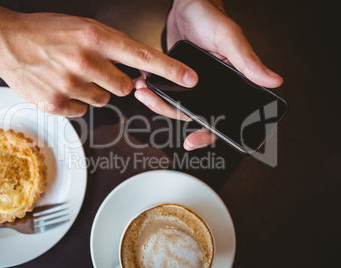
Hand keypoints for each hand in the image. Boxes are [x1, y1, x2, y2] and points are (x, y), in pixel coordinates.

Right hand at [0, 13, 198, 116]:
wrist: (7, 42)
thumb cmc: (46, 32)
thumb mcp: (82, 27)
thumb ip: (111, 47)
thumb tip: (137, 67)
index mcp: (94, 37)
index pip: (142, 55)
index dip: (169, 69)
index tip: (188, 78)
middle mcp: (85, 61)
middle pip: (124, 87)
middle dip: (116, 82)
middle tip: (95, 70)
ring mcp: (70, 84)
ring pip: (103, 100)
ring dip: (94, 91)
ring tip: (72, 75)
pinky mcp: (57, 103)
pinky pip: (83, 109)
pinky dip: (76, 100)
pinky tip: (61, 85)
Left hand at [134, 0, 282, 149]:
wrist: (186, 6)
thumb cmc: (211, 18)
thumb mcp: (229, 38)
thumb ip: (248, 61)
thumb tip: (274, 81)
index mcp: (231, 83)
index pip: (226, 117)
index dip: (211, 133)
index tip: (194, 140)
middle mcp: (212, 89)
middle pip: (198, 117)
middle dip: (178, 120)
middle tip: (158, 109)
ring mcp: (192, 86)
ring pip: (178, 107)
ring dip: (159, 104)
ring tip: (145, 93)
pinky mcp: (176, 79)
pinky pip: (166, 94)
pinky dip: (154, 93)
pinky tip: (145, 85)